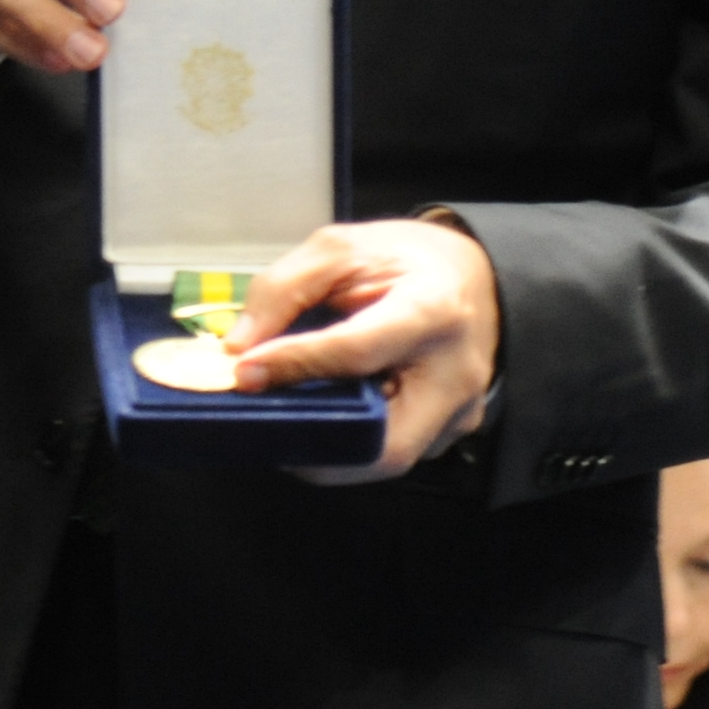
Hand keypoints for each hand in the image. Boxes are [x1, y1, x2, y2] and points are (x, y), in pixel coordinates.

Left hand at [227, 214, 501, 481]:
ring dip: (323, 449)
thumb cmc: (403, 260)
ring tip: (278, 417)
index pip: (357, 351)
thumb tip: (239, 349)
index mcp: (433, 310)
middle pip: (383, 442)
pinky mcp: (449, 434)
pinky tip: (315, 416)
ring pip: (382, 459)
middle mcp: (455, 375)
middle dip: (313, 442)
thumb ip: (283, 290)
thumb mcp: (339, 249)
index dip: (295, 364)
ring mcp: (459, 414)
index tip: (244, 370)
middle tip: (259, 417)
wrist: (469, 276)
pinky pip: (388, 451)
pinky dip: (344, 442)